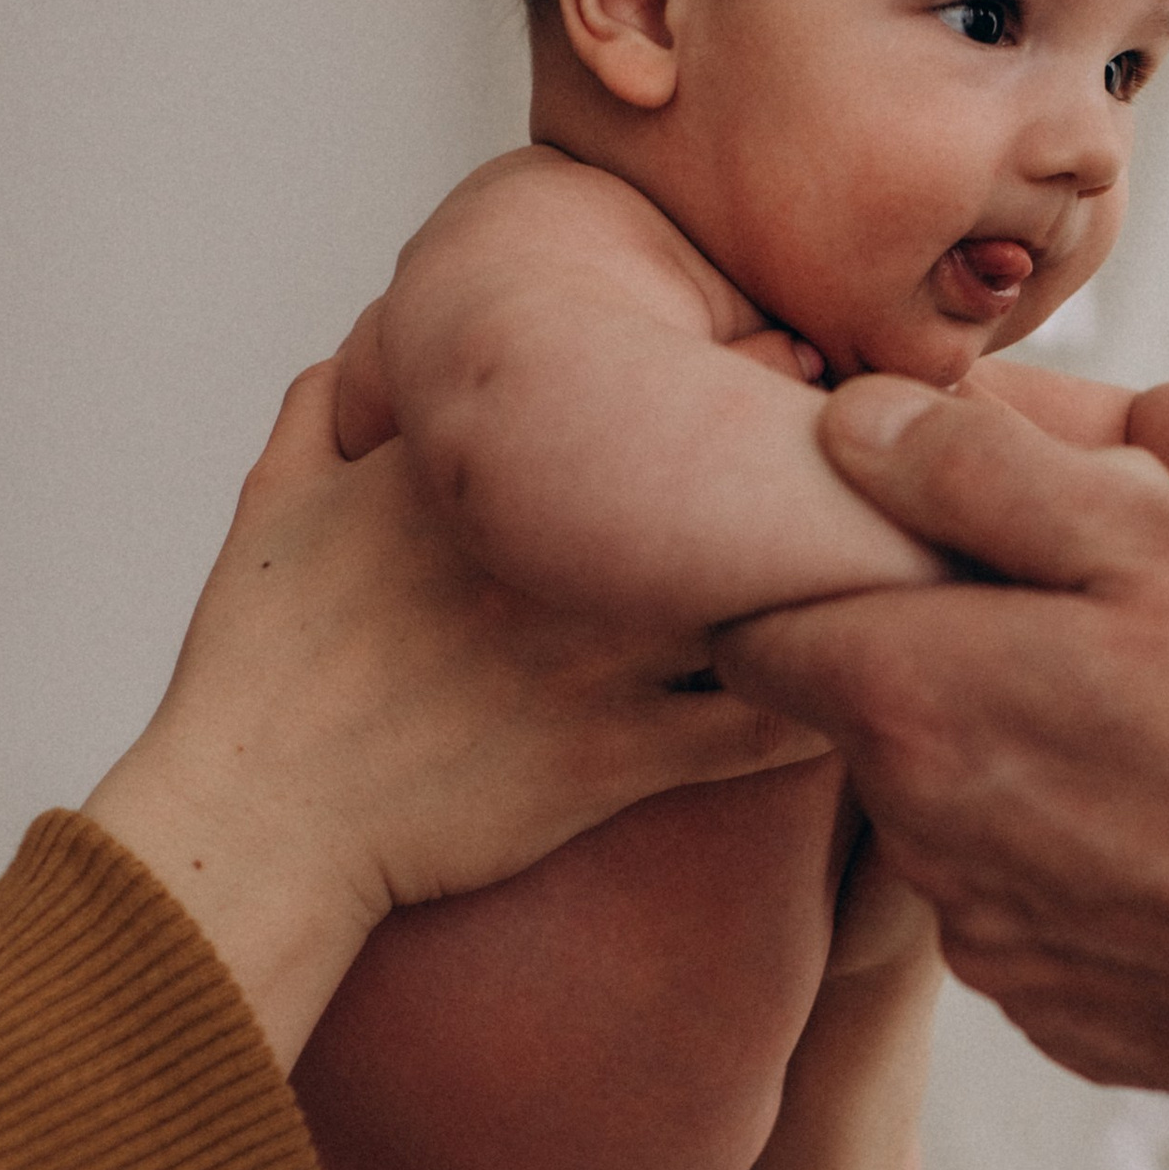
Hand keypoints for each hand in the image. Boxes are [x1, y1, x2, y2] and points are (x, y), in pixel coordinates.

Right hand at [86, 363, 819, 1063]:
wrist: (259, 813)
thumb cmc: (257, 667)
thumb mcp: (270, 507)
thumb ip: (317, 411)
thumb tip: (345, 363)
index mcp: (482, 470)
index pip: (642, 376)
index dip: (739, 358)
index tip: (787, 355)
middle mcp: (555, 548)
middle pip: (733, 468)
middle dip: (819, 447)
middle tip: (885, 443)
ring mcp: (594, 655)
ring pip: (767, 590)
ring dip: (844, 568)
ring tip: (911, 548)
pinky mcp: (615, 757)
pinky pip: (757, 726)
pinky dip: (826, 698)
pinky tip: (880, 679)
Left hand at [714, 381, 1168, 1109]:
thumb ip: (987, 479)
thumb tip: (847, 420)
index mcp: (919, 702)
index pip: (763, 629)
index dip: (826, 570)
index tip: (919, 541)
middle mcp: (923, 838)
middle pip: (878, 714)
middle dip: (962, 654)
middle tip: (1122, 618)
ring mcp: (994, 941)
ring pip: (964, 811)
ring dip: (1035, 760)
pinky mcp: (1067, 1017)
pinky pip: (1040, 905)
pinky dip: (1094, 862)